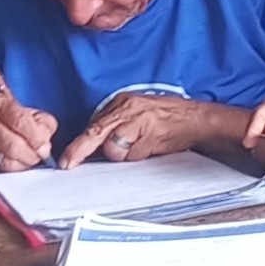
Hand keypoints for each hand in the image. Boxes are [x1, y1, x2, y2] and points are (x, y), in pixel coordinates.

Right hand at [0, 92, 56, 171]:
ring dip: (26, 161)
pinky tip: (19, 162)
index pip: (20, 120)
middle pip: (14, 143)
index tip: (46, 145)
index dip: (37, 136)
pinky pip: (4, 169)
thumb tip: (47, 141)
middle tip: (42, 154)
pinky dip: (17, 168)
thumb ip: (40, 120)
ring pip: (10, 159)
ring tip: (31, 157)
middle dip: (34, 152)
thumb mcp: (20, 110)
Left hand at [59, 95, 230, 168]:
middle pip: (96, 133)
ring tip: (142, 145)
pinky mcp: (149, 135)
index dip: (79, 144)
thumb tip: (98, 144)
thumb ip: (117, 124)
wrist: (196, 119)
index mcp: (122, 102)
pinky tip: (151, 146)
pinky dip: (139, 155)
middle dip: (81, 151)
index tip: (67, 159)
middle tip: (68, 163)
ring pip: (115, 149)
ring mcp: (138, 122)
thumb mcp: (138, 112)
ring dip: (124, 154)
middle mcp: (127, 109)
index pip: (93, 125)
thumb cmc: (168, 118)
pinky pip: (134, 155)